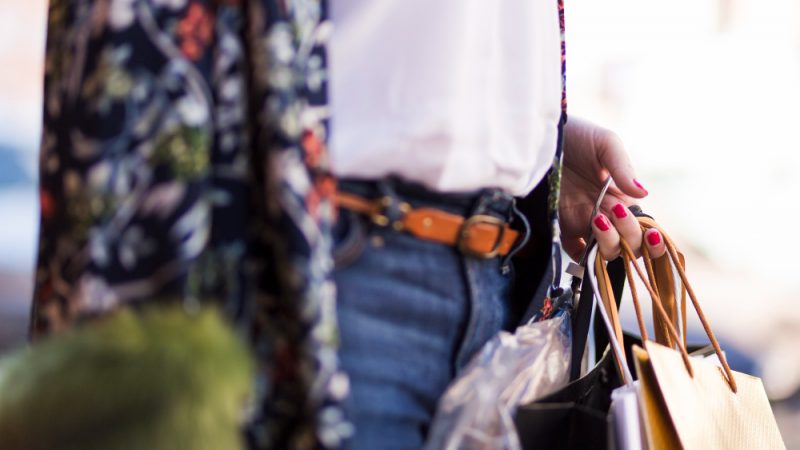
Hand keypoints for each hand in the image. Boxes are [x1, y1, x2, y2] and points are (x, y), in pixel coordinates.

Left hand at [559, 117, 665, 260]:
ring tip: (597, 219)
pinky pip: (575, 253)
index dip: (652, 238)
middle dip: (629, 236)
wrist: (540, 135)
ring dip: (608, 244)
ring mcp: (583, 222)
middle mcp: (606, 214)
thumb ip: (623, 169)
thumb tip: (644, 194)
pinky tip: (584, 249)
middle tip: (615, 212)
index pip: (644, 228)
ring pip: (606, 252)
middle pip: (629, 244)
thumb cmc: (576, 135)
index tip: (651, 232)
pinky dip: (583, 259)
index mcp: (623, 197)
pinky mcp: (560, 227)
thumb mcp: (605, 144)